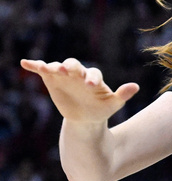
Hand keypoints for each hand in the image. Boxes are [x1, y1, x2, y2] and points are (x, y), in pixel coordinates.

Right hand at [21, 58, 138, 122]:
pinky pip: (42, 70)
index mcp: (94, 77)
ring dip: (51, 66)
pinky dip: (34, 65)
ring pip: (57, 66)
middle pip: (74, 65)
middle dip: (70, 67)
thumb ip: (122, 95)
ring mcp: (64, 75)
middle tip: (65, 71)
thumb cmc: (101, 109)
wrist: (85, 117)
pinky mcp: (51, 79)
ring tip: (46, 69)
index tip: (90, 85)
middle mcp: (79, 73)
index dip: (92, 78)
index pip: (94, 73)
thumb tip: (136, 86)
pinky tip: (25, 63)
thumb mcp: (113, 105)